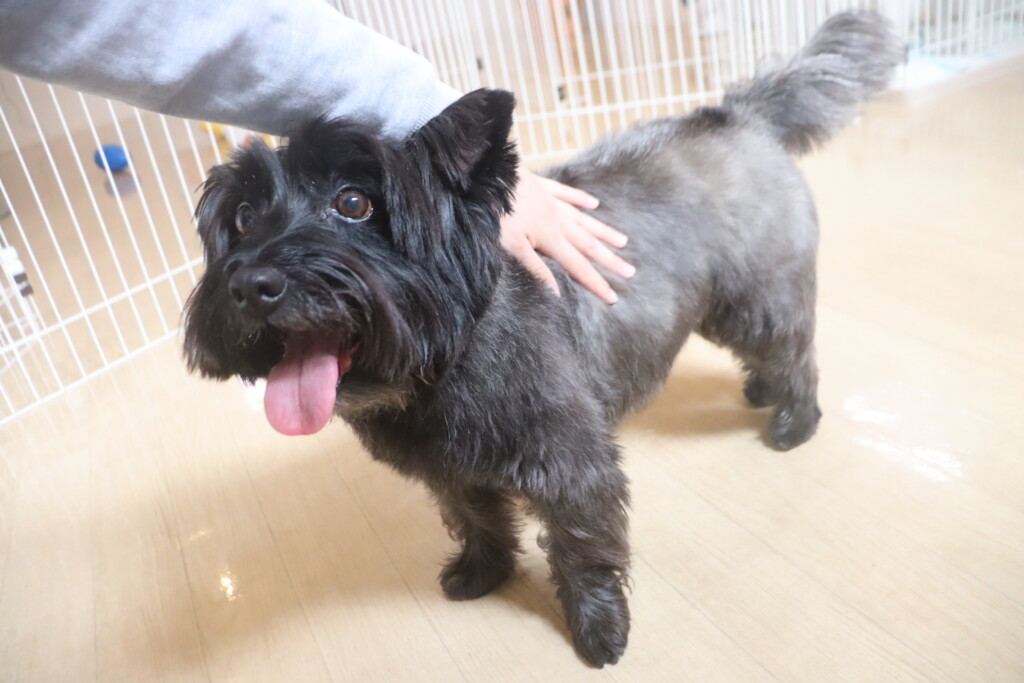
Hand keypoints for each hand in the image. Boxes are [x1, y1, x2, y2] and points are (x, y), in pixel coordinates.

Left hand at [500, 165, 633, 303]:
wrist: (487, 173)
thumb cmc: (496, 214)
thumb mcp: (512, 247)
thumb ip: (536, 269)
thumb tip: (558, 294)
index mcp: (550, 239)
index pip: (578, 267)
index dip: (596, 283)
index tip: (613, 297)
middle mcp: (557, 221)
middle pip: (589, 245)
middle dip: (609, 260)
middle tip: (630, 271)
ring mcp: (552, 202)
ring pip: (584, 220)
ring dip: (603, 232)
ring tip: (623, 241)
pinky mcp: (542, 186)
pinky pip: (568, 194)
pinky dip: (582, 199)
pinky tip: (594, 203)